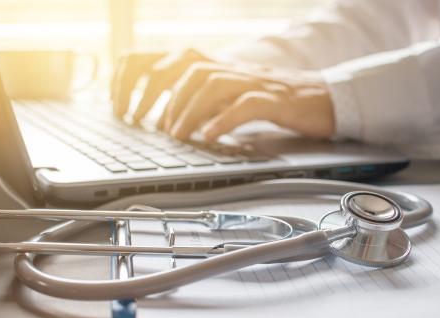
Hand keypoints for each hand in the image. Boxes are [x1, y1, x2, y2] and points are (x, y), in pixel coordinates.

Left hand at [111, 49, 334, 141]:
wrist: (321, 98)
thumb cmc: (270, 100)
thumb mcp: (227, 95)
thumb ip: (197, 98)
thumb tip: (160, 116)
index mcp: (213, 65)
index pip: (164, 58)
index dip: (134, 76)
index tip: (118, 104)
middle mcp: (228, 67)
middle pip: (182, 66)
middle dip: (153, 93)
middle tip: (141, 122)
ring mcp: (252, 81)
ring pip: (210, 84)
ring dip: (186, 110)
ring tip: (176, 135)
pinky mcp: (274, 98)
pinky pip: (244, 104)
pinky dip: (222, 120)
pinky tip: (208, 137)